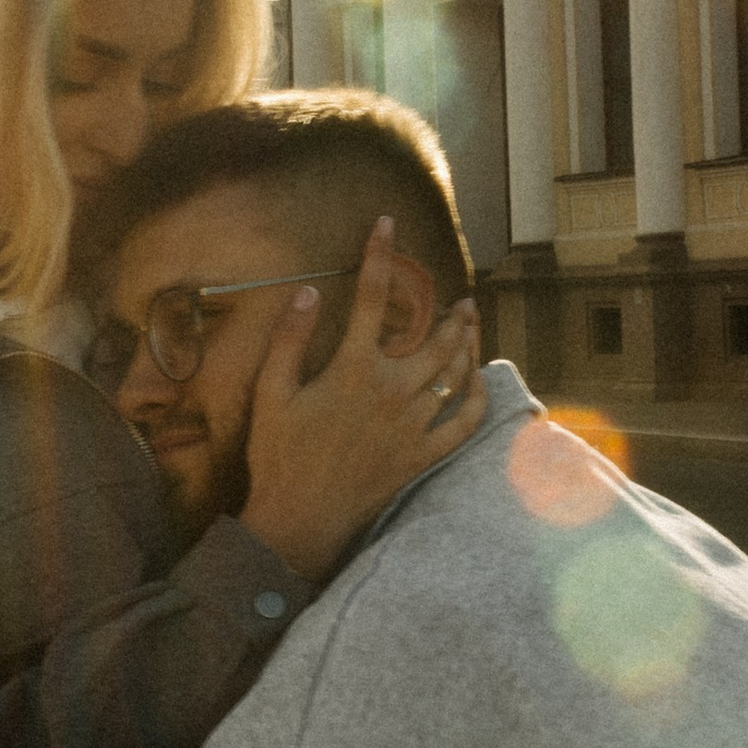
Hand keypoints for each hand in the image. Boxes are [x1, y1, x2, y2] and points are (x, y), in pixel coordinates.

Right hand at [236, 217, 486, 582]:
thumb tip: (307, 291)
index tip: (387, 225)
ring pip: (453, 375)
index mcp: (352, 371)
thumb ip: (289, 340)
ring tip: (472, 328)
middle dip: (452, 313)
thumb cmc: (278, 457)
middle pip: (434, 338)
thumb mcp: (270, 394)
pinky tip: (477, 383)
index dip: (379, 257)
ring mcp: (412, 426)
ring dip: (467, 346)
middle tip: (463, 299)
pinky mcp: (421, 458)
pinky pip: (462, 425)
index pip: (370, 299)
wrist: (297, 522)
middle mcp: (390, 393)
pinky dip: (475, 401)